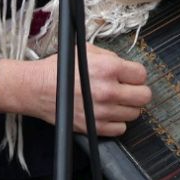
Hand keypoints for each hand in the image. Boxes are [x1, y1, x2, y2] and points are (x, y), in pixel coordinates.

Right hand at [0, 44, 150, 135]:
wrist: (36, 89)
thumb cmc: (58, 70)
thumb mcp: (85, 51)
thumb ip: (110, 57)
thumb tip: (126, 66)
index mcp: (108, 68)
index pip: (141, 75)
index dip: (136, 75)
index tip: (131, 77)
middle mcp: (108, 91)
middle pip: (144, 96)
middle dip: (137, 91)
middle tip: (128, 90)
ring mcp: (102, 111)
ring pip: (135, 113)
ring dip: (127, 107)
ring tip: (114, 101)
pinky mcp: (95, 127)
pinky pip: (121, 129)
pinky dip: (117, 122)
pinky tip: (107, 113)